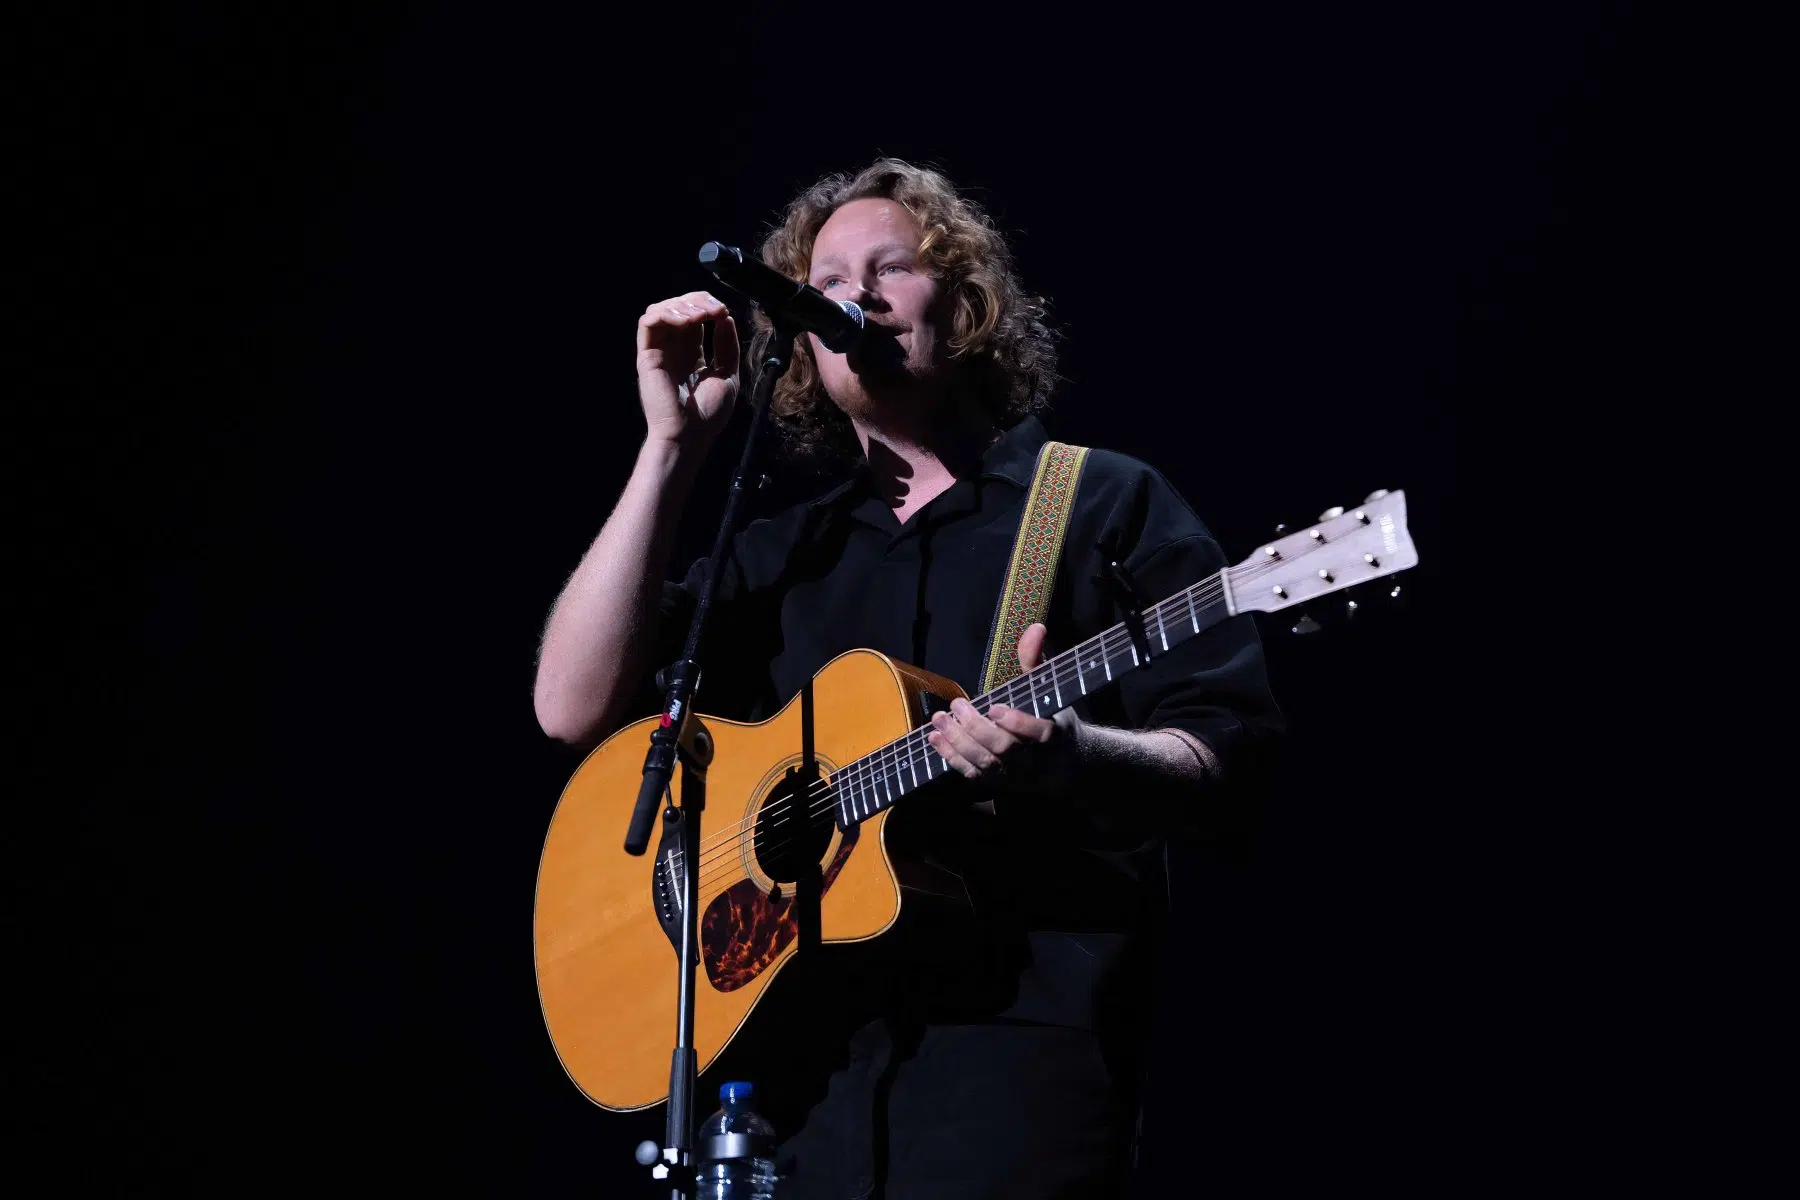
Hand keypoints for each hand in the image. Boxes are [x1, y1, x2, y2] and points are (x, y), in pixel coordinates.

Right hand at [636, 292, 739, 446]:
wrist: (690, 436)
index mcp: (690, 354)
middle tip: (715, 310)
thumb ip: (727, 346)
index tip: (724, 312)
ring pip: (661, 310)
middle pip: (678, 308)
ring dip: (682, 305)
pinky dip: (667, 314)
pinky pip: (648, 323)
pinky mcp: (647, 356)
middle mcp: (672, 349)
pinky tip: (687, 322)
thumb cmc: (708, 414)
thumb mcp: (727, 375)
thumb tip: (725, 317)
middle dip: (697, 301)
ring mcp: (659, 351)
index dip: (708, 307)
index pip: (694, 317)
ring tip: (702, 315)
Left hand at [926, 623, 1077, 791]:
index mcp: (1055, 734)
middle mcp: (1036, 759)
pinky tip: (934, 739)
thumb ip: (1036, 660)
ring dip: (959, 742)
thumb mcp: (1050, 689)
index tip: (995, 708)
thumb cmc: (1055, 717)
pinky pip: (973, 774)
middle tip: (957, 706)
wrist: (1064, 764)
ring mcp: (1016, 774)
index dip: (1018, 723)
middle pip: (1006, 749)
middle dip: (978, 728)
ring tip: (938, 720)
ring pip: (986, 764)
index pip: (1040, 732)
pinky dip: (952, 758)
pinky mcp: (998, 783)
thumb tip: (1035, 627)